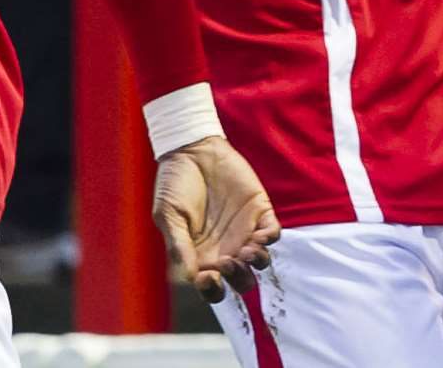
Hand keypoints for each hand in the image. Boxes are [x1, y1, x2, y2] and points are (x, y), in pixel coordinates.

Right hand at [153, 136, 279, 302]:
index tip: (206, 277)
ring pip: (260, 261)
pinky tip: (260, 236)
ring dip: (256, 262)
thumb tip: (188, 278)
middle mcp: (224, 250)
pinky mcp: (260, 211)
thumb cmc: (174, 185)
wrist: (193, 152)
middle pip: (241, 280)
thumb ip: (179, 246)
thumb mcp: (169, 216)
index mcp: (199, 257)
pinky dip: (270, 239)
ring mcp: (244, 232)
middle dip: (239, 279)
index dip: (212, 291)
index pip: (211, 287)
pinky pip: (273, 233)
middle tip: (228, 261)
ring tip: (246, 251)